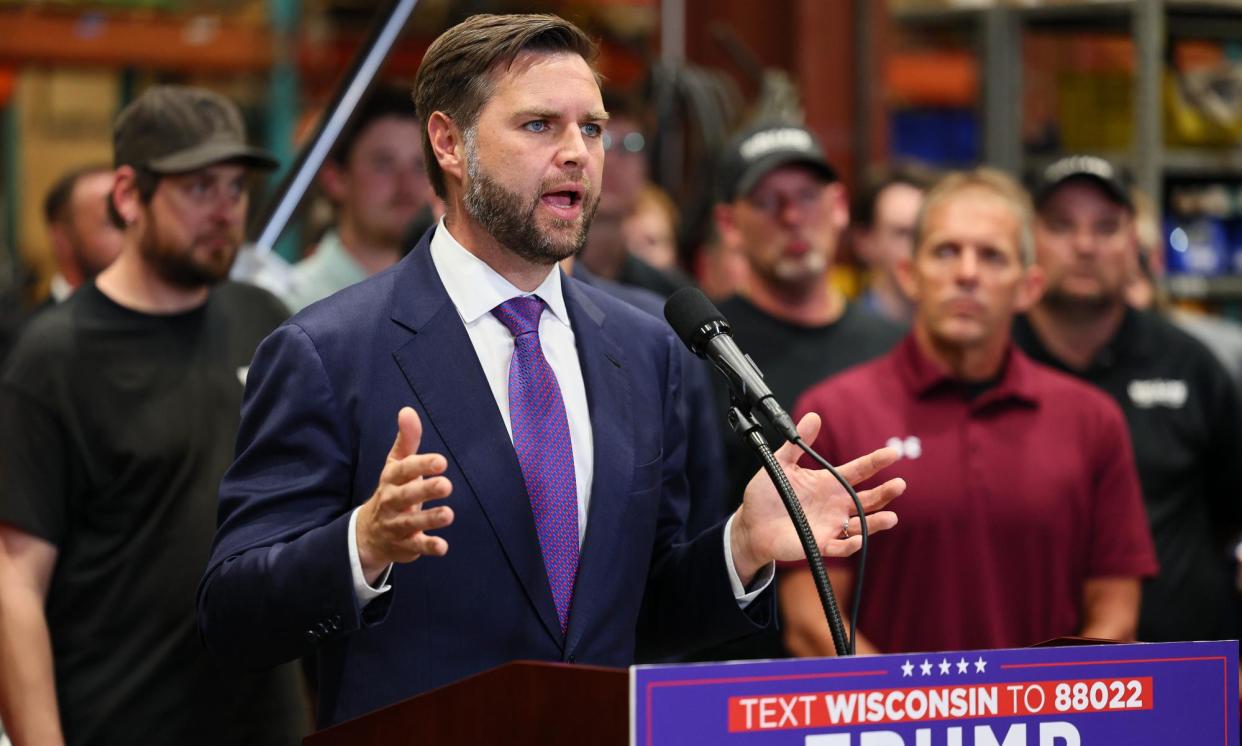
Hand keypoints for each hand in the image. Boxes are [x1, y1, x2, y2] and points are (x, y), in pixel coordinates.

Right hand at [356, 407, 453, 581]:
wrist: (370, 532)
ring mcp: (397, 525)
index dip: (421, 465)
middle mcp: (392, 502)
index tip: (441, 461)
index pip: (403, 470)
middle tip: (447, 485)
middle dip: (425, 491)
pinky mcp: (404, 545)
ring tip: (449, 514)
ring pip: (411, 523)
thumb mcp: (396, 464)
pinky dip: (428, 547)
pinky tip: (443, 547)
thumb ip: (407, 440)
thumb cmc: (392, 490)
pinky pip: (415, 547)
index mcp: (391, 479)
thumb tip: (407, 410)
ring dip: (429, 519)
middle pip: (406, 496)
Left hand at [730, 412, 902, 582]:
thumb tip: (813, 417)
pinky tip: (859, 538)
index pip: (859, 470)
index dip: (876, 462)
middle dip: (885, 492)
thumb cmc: (767, 494)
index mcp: (829, 482)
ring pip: (861, 523)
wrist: (752, 523)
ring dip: (877, 521)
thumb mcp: (780, 464)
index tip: (893, 453)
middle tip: (900, 484)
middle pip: (867, 498)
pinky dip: (851, 543)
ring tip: (891, 517)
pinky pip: (841, 546)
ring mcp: (831, 524)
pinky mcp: (821, 543)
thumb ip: (798, 444)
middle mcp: (835, 503)